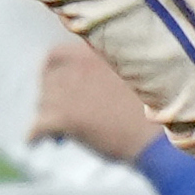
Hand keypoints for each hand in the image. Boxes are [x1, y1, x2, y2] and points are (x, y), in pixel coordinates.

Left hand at [26, 39, 163, 161]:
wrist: (159, 138)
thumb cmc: (154, 109)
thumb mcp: (132, 75)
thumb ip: (105, 71)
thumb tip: (87, 85)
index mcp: (93, 52)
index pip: (56, 55)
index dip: (54, 71)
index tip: (57, 82)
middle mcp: (77, 66)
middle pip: (48, 79)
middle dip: (51, 94)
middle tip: (59, 110)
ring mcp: (68, 92)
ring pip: (43, 102)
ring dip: (48, 114)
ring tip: (58, 130)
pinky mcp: (63, 118)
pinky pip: (38, 127)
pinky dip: (35, 135)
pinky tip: (36, 142)